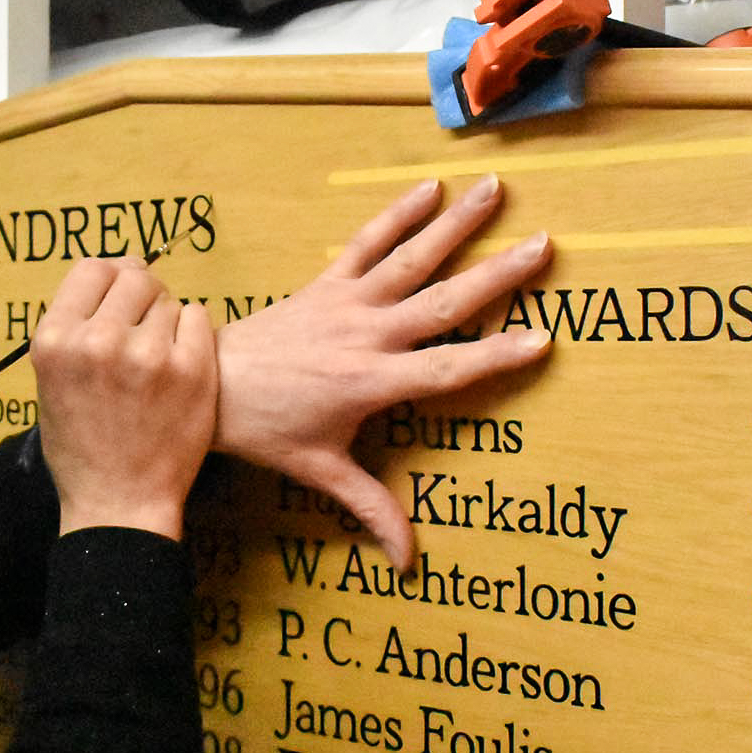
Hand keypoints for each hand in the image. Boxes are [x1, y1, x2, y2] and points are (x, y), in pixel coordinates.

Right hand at [32, 257, 218, 540]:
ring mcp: (148, 354)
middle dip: (142, 296)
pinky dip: (193, 336)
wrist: (119, 503)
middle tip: (145, 329)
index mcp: (55, 340)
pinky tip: (180, 369)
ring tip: (157, 364)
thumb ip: (75, 328)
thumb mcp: (52, 382)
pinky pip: (199, 318)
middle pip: (134, 277)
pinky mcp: (192, 369)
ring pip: (169, 301)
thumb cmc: (83, 447)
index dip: (110, 277)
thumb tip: (116, 272)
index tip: (121, 293)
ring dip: (167, 323)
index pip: (90, 268)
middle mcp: (98, 341)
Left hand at [214, 175, 552, 566]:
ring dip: (456, 225)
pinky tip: (430, 188)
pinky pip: (366, 243)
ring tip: (496, 191)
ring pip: (411, 259)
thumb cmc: (267, 431)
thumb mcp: (321, 472)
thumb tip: (407, 563)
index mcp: (372, 382)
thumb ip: (371, 510)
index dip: (496, 356)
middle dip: (496, 275)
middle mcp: (366, 336)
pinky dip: (397, 214)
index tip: (542, 339)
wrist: (208, 385)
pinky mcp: (326, 284)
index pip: (447, 369)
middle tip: (543, 246)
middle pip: (442, 302)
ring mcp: (346, 304)